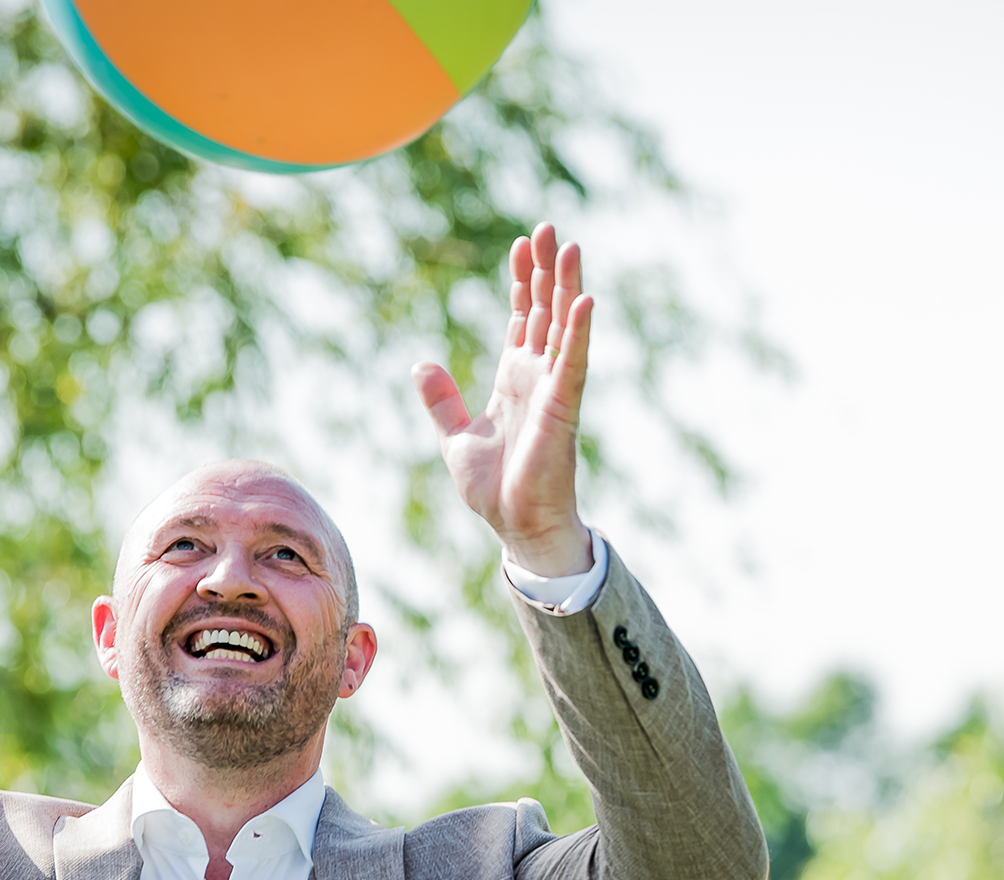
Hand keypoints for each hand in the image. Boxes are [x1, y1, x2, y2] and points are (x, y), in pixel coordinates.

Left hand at [413, 223, 593, 576]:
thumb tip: (420, 363)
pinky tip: (584, 299)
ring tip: (568, 247)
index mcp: (515, 378)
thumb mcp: (455, 436)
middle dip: (545, 270)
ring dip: (567, 287)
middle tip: (547, 229)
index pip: (523, 318)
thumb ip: (442, 400)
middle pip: (545, 310)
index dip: (522, 282)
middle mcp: (539, 376)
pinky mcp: (564, 408)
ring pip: (564, 327)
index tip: (522, 245)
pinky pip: (573, 362)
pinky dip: (578, 332)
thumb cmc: (494, 489)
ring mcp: (554, 389)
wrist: (515, 527)